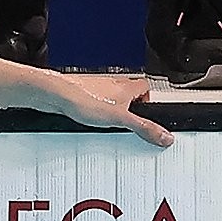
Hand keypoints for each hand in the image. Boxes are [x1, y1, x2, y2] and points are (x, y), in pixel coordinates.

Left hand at [59, 75, 173, 147]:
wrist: (56, 94)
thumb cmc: (84, 99)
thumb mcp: (120, 119)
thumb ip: (143, 127)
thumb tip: (165, 136)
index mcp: (125, 86)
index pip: (145, 86)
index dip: (149, 99)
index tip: (149, 112)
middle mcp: (111, 84)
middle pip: (128, 92)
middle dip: (130, 108)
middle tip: (129, 122)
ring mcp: (95, 87)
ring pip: (110, 97)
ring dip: (112, 109)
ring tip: (110, 125)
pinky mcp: (81, 93)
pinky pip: (94, 102)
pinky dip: (95, 111)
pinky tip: (91, 121)